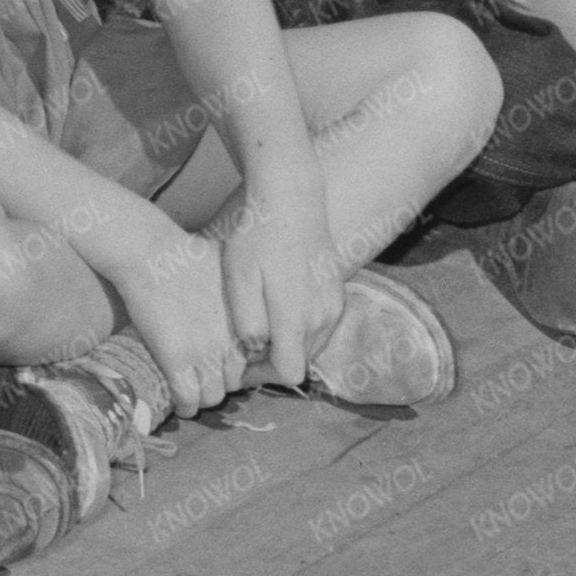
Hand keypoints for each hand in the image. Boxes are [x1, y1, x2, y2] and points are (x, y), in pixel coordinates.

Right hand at [98, 209, 245, 416]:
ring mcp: (206, 352)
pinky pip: (187, 398)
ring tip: (194, 390)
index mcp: (252, 325)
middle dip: (223, 380)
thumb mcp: (238, 277)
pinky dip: (186, 406)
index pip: (256, 364)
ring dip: (205, 396)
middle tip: (207, 375)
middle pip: (236, 382)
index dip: (241, 365)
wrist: (152, 255)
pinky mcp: (176, 359)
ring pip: (214, 396)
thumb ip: (251, 302)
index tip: (228, 364)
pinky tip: (182, 405)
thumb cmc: (192, 257)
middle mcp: (235, 342)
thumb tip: (259, 313)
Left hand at [213, 182, 347, 394]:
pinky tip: (274, 309)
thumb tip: (256, 351)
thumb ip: (247, 322)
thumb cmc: (256, 237)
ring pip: (311, 345)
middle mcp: (324, 317)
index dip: (261, 376)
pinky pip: (320, 326)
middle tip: (241, 348)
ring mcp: (335, 304)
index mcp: (298, 319)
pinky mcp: (337, 293)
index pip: (289, 374)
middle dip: (272, 362)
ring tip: (256, 327)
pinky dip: (299, 328)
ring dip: (286, 345)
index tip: (238, 364)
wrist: (290, 198)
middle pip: (301, 362)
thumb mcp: (239, 280)